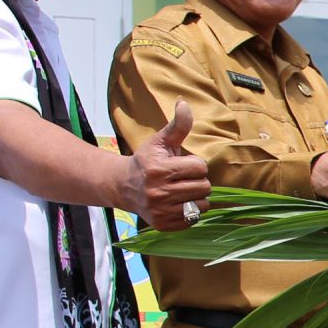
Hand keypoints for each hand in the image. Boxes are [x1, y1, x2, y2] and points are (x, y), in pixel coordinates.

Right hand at [127, 100, 211, 229]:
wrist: (123, 186)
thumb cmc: (146, 161)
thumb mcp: (160, 141)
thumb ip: (177, 125)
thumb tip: (184, 103)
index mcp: (159, 170)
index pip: (200, 167)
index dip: (195, 164)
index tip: (182, 164)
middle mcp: (158, 192)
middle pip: (204, 187)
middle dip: (197, 180)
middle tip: (182, 178)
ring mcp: (160, 211)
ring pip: (203, 204)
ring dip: (197, 196)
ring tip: (182, 190)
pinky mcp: (163, 225)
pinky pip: (194, 219)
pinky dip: (191, 211)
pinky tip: (177, 203)